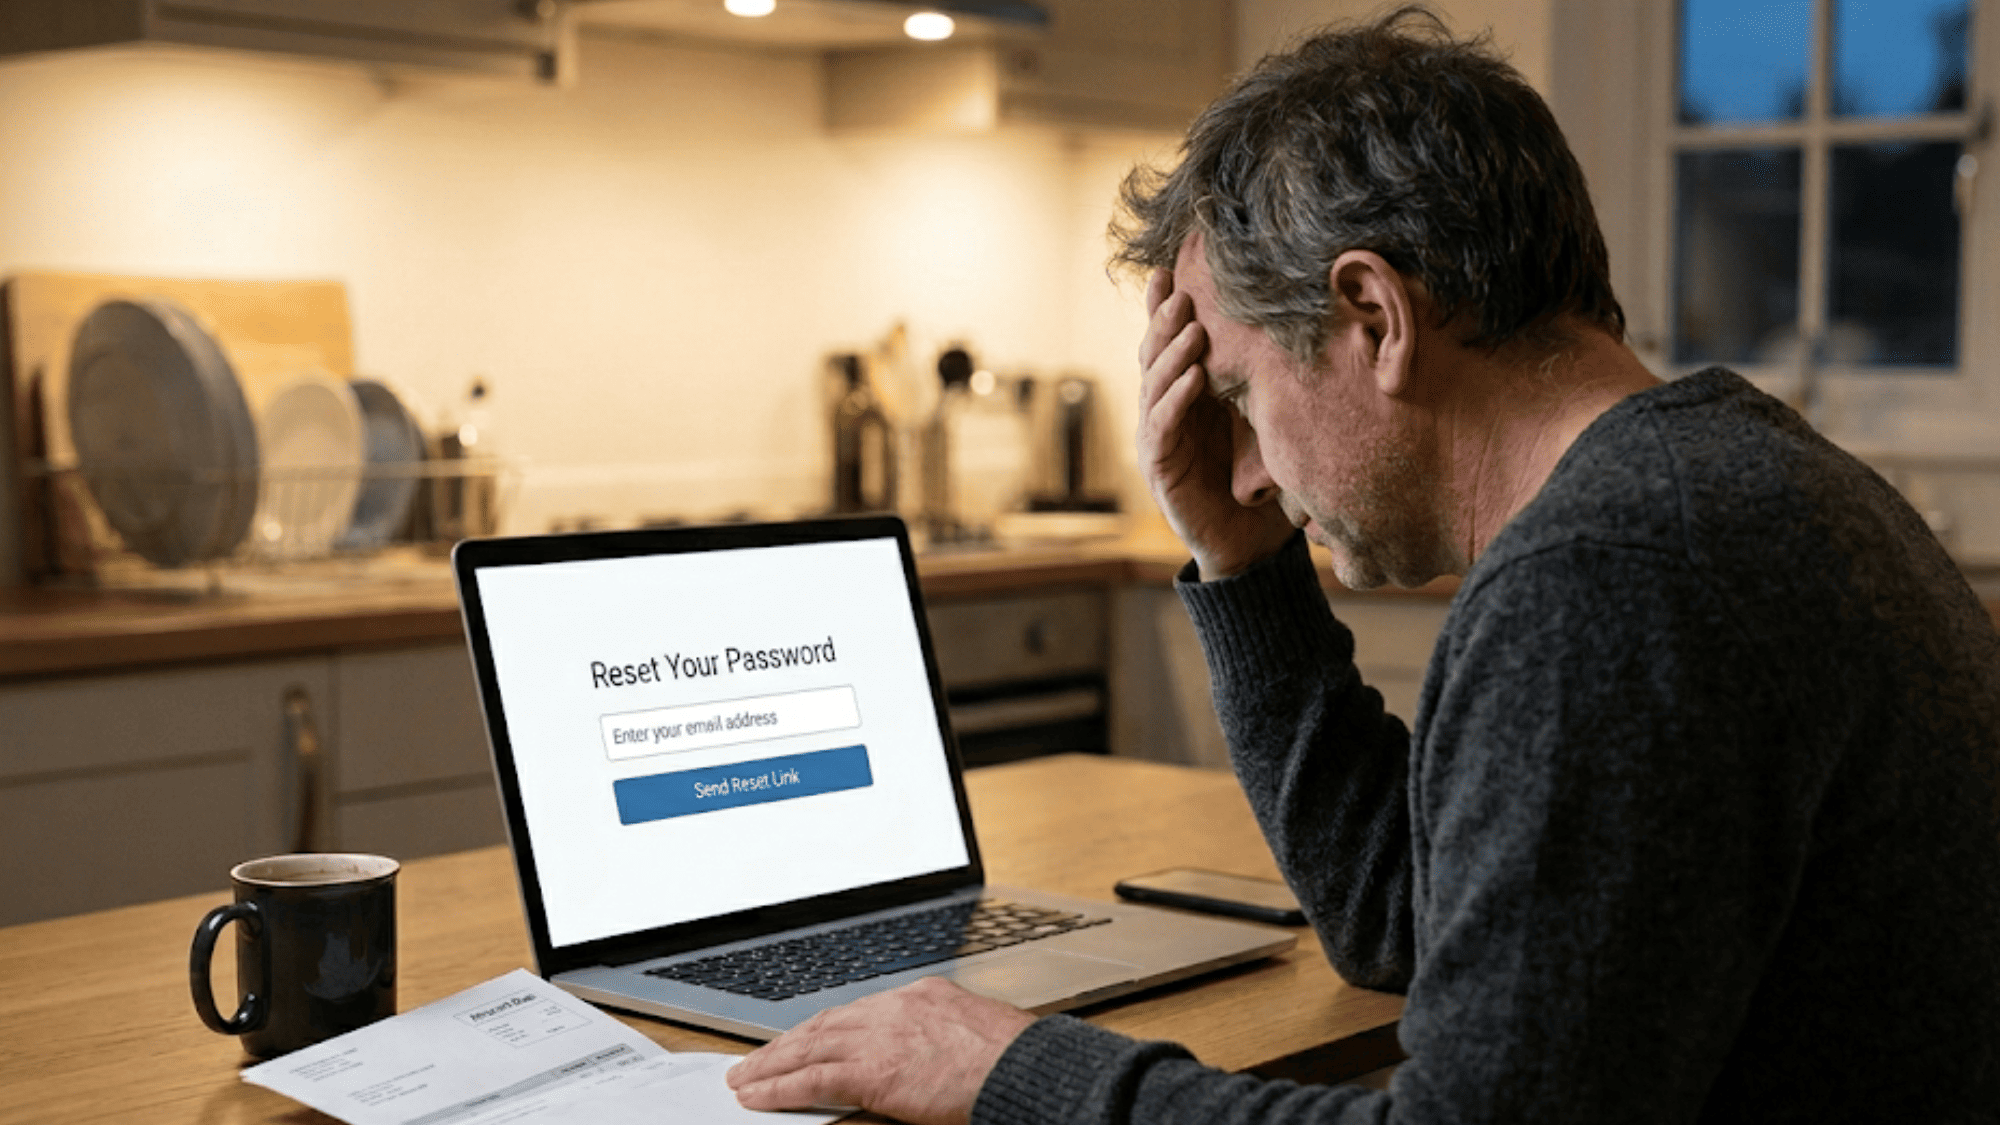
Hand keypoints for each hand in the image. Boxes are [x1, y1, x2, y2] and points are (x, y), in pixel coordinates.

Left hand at [726, 977, 1035, 1124]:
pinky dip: (780, 1088)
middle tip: (756, 1058)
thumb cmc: (1014, 1062)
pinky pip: (813, 1080)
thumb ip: (932, 1045)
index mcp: (923, 996)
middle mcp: (896, 1008)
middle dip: (788, 1042)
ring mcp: (882, 1037)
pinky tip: (758, 1096)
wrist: (1027, 1070)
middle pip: (826, 1023)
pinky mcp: (874, 1072)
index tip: (803, 1038)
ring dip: (772, 1064)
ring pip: (810, 1047)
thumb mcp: (968, 1036)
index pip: (858, 1011)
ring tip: (745, 1079)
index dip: (825, 1027)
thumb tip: (910, 1065)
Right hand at [1136, 268, 1292, 578]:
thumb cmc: (1262, 482)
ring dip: (1171, 354)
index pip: (1171, 344)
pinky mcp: (1161, 470)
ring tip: (1190, 326)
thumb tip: (1301, 328)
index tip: (1173, 268)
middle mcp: (1164, 413)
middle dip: (1164, 320)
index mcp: (1187, 397)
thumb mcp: (1267, 421)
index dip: (1165, 308)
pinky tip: (1192, 377)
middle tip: (1179, 288)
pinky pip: (1163, 427)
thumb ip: (1265, 383)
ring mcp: (1158, 441)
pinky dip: (1175, 400)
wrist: (1252, 547)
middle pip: (1155, 356)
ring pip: (1154, 386)